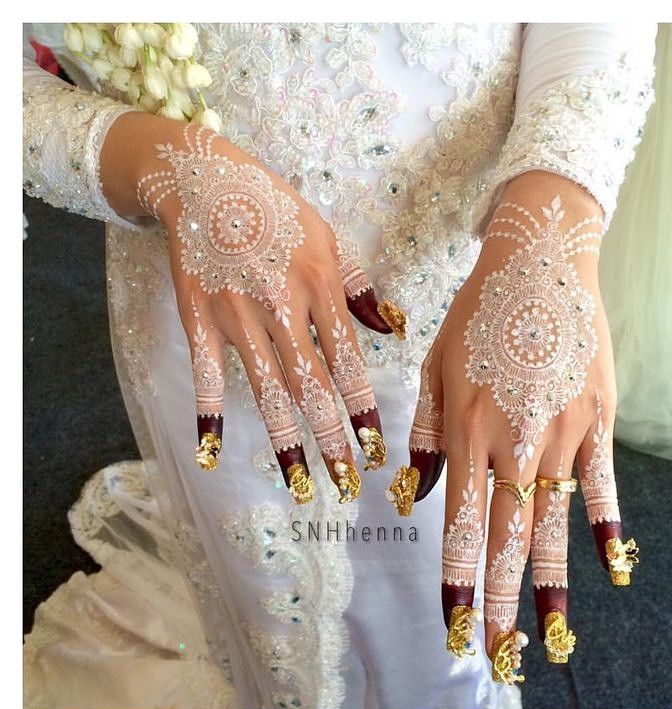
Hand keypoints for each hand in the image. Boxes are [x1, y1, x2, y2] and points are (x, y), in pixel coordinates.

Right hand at [100, 113, 406, 503]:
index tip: (376, 449)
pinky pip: (206, 371)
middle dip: (332, 439)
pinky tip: (211, 450)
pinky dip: (207, 412)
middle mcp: (282, 306)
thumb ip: (359, 285)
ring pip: (266, 389)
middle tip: (347, 484)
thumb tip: (391, 327)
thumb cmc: (276, 210)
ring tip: (301, 484)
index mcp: (319, 286)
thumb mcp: (327, 237)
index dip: (362, 409)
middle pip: (311, 386)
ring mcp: (237, 314)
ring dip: (285, 441)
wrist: (205, 180)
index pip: (348, 361)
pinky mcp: (198, 316)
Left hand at [388, 171, 637, 680]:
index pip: (459, 521)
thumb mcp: (435, 369)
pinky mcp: (596, 417)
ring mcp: (561, 430)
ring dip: (549, 579)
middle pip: (505, 534)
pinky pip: (601, 478)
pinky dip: (604, 523)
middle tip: (499, 652)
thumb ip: (425, 436)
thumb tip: (414, 496)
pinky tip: (610, 566)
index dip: (456, 577)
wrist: (536, 265)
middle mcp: (514, 439)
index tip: (452, 623)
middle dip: (499, 598)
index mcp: (467, 428)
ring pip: (553, 518)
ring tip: (552, 631)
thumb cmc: (477, 316)